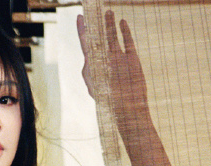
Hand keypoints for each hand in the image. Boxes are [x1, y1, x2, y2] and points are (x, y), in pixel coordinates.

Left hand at [77, 11, 149, 135]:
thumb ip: (89, 71)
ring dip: (110, 25)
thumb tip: (87, 58)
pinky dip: (125, 32)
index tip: (80, 17)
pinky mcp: (131, 59)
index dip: (82, 29)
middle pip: (99, 37)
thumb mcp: (94, 86)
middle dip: (96, 24)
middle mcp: (105, 60)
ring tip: (108, 12)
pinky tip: (122, 22)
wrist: (127, 109)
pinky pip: (127, 42)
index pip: (86, 44)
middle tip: (93, 11)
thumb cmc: (109, 101)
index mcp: (93, 66)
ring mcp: (118, 59)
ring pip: (113, 37)